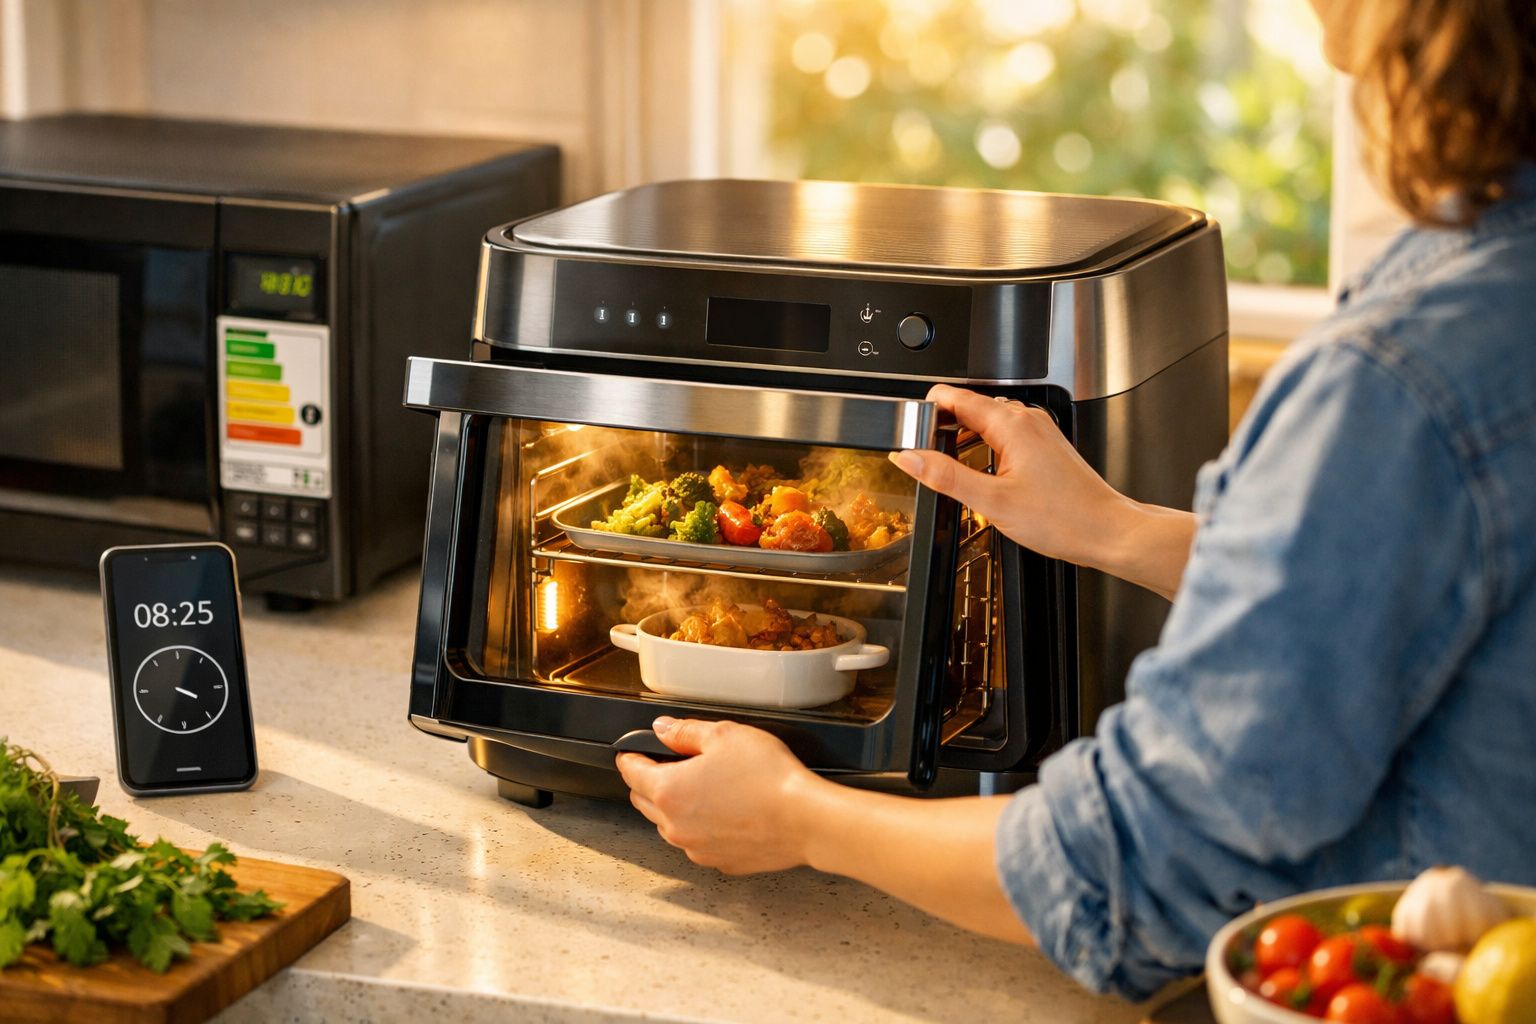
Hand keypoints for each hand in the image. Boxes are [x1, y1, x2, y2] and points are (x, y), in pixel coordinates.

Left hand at [615, 717, 826, 873]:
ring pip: (670, 825)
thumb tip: (664, 729)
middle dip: (650, 781)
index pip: (630, 772)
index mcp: (668, 791)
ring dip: (676, 807)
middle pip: (644, 801)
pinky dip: (703, 827)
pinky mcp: (719, 862)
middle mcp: (675, 826)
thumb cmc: (769, 778)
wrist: (805, 820)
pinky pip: (698, 842)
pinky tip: (726, 812)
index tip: (633, 751)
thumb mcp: (725, 735)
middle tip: (673, 764)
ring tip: (707, 787)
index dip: (631, 756)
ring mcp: (696, 849)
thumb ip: (685, 731)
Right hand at [891, 385, 1196, 598]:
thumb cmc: (1064, 519)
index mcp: (1011, 424)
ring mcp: (1039, 431)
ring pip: (988, 421)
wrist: (1107, 532)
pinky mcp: (1046, 446)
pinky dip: (986, 447)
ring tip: (949, 468)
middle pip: (970, 407)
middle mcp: (1027, 419)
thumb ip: (944, 476)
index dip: (926, 410)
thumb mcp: (992, 501)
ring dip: (964, 438)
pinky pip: (1006, 435)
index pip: (955, 397)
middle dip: (943, 426)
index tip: (910, 430)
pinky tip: (982, 474)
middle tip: (925, 457)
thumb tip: (909, 458)